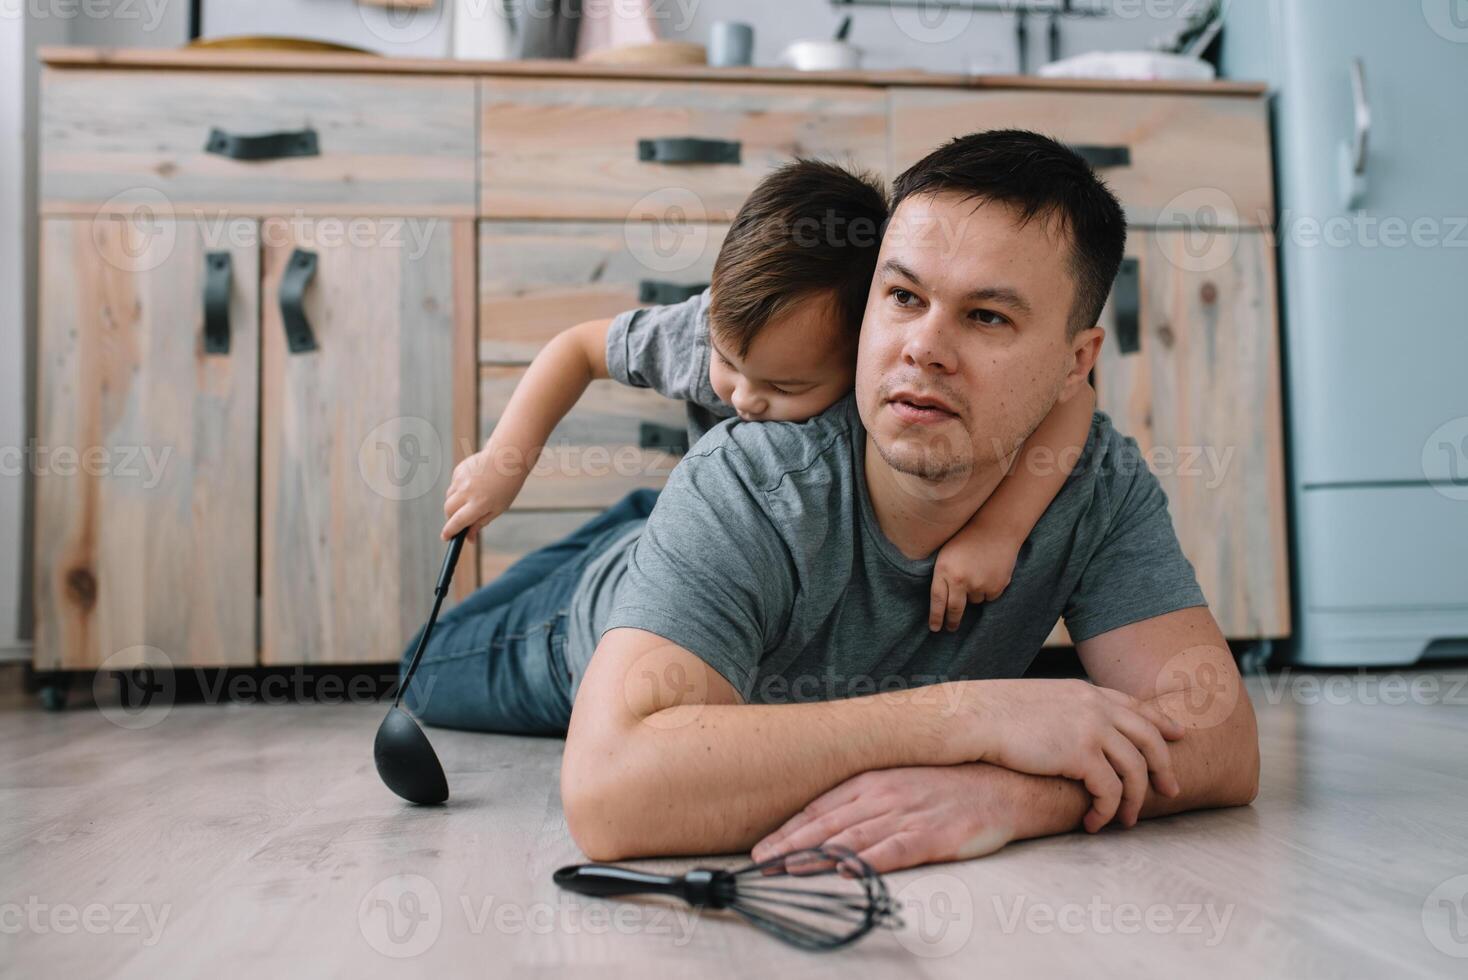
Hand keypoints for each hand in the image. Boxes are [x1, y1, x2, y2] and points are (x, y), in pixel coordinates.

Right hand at [440, 446, 523, 541]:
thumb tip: (469, 539)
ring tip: (471, 498)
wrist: (507, 458)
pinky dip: (459, 489)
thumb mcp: (498, 509)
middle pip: (448, 510)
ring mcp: (460, 480)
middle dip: (451, 517)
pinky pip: (453, 485)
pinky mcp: (458, 470)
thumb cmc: (506, 486)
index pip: (457, 522)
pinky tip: (473, 484)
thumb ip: (480, 523)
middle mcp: (466, 492)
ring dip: (455, 503)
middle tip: (460, 519)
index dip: (449, 532)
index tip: (445, 537)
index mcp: (478, 504)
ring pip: (449, 497)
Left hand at [751, 765, 1019, 872]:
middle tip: (760, 863)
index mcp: (873, 780)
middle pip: (827, 823)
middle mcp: (885, 795)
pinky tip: (848, 872)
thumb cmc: (947, 785)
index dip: (788, 829)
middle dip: (790, 844)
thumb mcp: (899, 780)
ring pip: (853, 838)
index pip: (820, 807)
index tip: (762, 847)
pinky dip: (869, 862)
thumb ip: (864, 798)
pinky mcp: (933, 836)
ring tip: (787, 869)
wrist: (1003, 785)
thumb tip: (826, 818)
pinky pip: (895, 851)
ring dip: (817, 855)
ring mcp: (908, 815)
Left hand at [928, 532, 1019, 630]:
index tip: (934, 628)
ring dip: (973, 594)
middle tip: (950, 628)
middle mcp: (960, 580)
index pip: (937, 601)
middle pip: (954, 609)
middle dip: (952, 621)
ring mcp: (979, 584)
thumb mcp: (946, 554)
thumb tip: (941, 603)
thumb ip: (942, 576)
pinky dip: (988, 590)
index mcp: (944, 570)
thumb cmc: (967, 539)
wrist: (996, 528)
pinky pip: (989, 597)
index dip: (935, 617)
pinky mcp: (996, 586)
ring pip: (974, 601)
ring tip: (977, 573)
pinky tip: (989, 573)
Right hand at [958, 678, 1183, 831]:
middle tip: (1169, 790)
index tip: (1176, 735)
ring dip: (1135, 800)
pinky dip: (1107, 811)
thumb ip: (1065, 712)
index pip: (1135, 707)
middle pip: (1149, 738)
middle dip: (1165, 767)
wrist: (972, 717)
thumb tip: (1071, 733)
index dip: (1160, 722)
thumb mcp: (1039, 701)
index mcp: (1085, 691)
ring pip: (1135, 770)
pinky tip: (1094, 822)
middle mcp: (1095, 706)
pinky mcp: (1080, 754)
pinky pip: (1110, 790)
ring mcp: (1091, 728)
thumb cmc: (992, 713)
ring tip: (1127, 820)